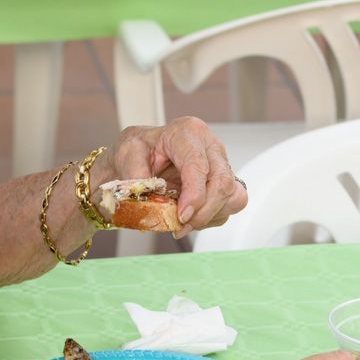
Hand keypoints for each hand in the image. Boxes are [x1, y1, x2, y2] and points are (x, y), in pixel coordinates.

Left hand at [111, 117, 248, 237]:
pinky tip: (192, 217)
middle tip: (181, 225)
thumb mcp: (127, 154)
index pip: (199, 166)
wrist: (142, 155)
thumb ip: (135, 175)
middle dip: (203, 212)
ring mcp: (221, 164)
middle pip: (222, 183)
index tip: (182, 216)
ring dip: (209, 216)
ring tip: (184, 223)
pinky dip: (212, 217)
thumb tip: (149, 198)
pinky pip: (231, 205)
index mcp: (187, 133)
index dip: (194, 196)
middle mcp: (210, 146)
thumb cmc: (138, 150)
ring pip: (233, 196)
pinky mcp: (225, 181)